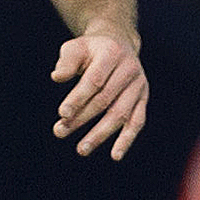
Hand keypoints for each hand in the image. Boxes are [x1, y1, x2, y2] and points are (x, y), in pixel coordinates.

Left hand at [53, 22, 147, 158]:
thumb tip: (57, 77)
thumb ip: (67, 61)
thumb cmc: (91, 50)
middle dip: (81, 118)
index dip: (78, 98)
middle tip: (60, 131)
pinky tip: (115, 155)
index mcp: (112, 54)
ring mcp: (139, 85)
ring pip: (120, 114)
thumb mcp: (76, 47)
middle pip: (105, 100)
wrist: (118, 44)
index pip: (94, 80)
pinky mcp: (143, 99)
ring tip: (81, 149)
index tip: (62, 113)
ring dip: (100, 134)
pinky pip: (137, 122)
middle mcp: (129, 70)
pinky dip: (126, 139)